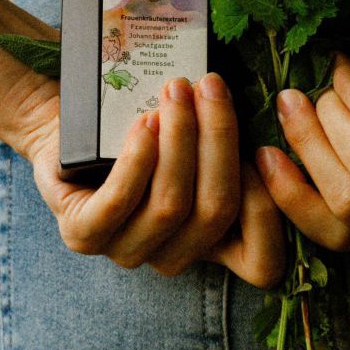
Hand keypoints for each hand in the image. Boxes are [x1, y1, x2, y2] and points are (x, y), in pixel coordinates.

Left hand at [2, 71, 284, 286]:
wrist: (74, 124)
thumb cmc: (149, 128)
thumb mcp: (199, 139)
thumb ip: (234, 142)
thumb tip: (275, 117)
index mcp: (212, 246)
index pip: (261, 264)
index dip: (271, 213)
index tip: (268, 148)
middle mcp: (173, 256)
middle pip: (216, 212)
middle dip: (220, 140)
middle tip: (213, 85)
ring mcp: (126, 250)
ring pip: (171, 205)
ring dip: (179, 139)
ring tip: (177, 90)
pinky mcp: (83, 234)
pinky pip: (119, 202)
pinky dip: (138, 159)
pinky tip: (145, 123)